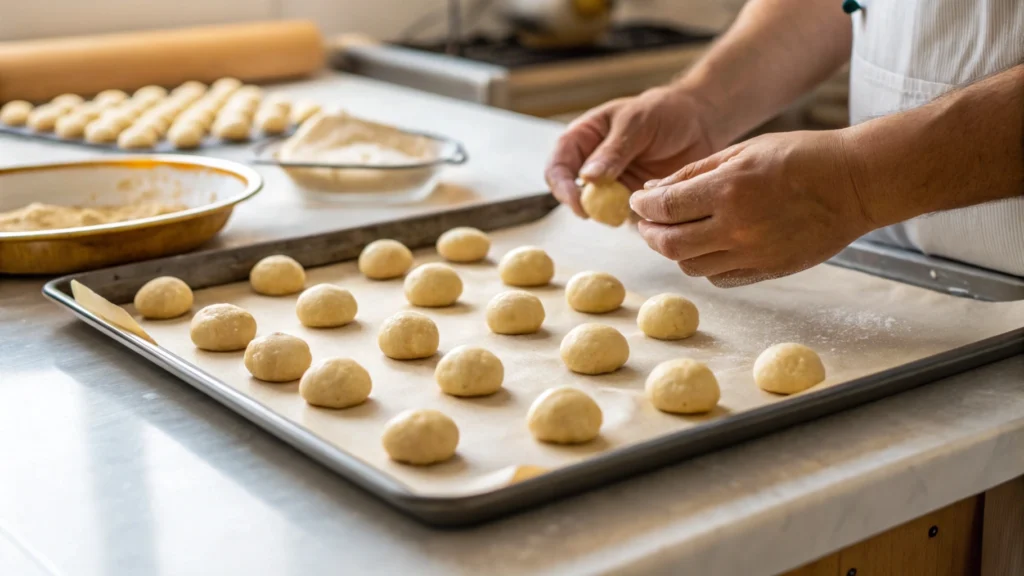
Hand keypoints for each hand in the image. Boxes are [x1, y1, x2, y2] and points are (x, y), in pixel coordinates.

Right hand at [545, 86, 718, 216]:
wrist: (701, 124)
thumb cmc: (665, 112)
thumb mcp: (638, 123)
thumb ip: (613, 150)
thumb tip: (586, 177)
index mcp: (584, 138)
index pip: (558, 165)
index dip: (562, 186)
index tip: (578, 201)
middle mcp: (592, 164)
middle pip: (572, 193)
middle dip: (583, 205)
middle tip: (600, 213)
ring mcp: (611, 184)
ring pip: (596, 209)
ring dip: (608, 214)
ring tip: (632, 207)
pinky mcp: (631, 199)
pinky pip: (622, 216)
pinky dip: (630, 218)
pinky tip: (647, 210)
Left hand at [630, 130, 875, 286]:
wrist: (855, 183)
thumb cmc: (801, 157)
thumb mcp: (743, 150)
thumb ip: (694, 173)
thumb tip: (654, 192)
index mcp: (728, 189)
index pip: (665, 207)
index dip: (643, 207)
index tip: (638, 203)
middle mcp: (736, 226)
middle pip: (669, 244)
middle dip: (650, 234)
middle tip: (647, 224)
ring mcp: (753, 253)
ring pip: (690, 266)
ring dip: (675, 251)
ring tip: (675, 234)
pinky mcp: (768, 270)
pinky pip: (720, 277)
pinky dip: (704, 264)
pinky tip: (706, 247)